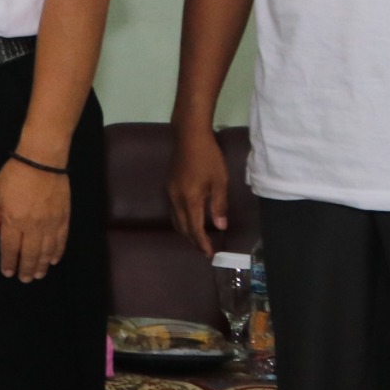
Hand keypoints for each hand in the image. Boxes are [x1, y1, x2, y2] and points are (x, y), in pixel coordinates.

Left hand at [0, 155, 70, 281]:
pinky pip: (61, 240)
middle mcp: (32, 226)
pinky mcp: (63, 218)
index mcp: (13, 220)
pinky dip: (57, 252)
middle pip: (29, 254)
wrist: (41, 161)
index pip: (9, 248)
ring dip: (42, 265)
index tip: (7, 272)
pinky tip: (53, 260)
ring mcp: (50, 223)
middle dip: (26, 269)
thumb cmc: (13, 176)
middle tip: (25, 279)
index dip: (8, 262)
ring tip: (38, 274)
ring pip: (46, 251)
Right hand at [165, 123, 229, 255]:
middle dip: (193, 240)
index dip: (202, 242)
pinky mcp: (169, 186)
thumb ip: (219, 206)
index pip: (194, 228)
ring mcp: (170, 192)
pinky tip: (190, 218)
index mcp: (190, 199)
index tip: (210, 253)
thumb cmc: (208, 157)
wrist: (189, 136)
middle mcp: (176, 199)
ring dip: (186, 231)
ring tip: (198, 238)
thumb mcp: (220, 181)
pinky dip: (181, 220)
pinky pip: (173, 210)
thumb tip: (220, 227)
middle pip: (182, 227)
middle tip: (204, 249)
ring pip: (175, 219)